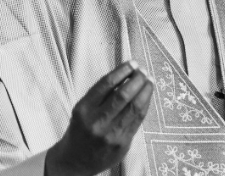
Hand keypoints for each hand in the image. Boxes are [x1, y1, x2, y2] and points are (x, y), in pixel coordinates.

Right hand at [45, 60, 153, 175]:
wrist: (75, 161)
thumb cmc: (80, 130)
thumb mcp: (82, 109)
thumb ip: (101, 95)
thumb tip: (125, 75)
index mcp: (84, 109)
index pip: (106, 84)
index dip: (122, 71)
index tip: (132, 63)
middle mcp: (97, 121)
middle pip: (123, 95)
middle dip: (137, 79)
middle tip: (143, 71)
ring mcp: (111, 134)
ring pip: (134, 107)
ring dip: (145, 91)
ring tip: (149, 81)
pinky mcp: (122, 144)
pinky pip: (138, 120)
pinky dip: (145, 105)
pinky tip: (147, 97)